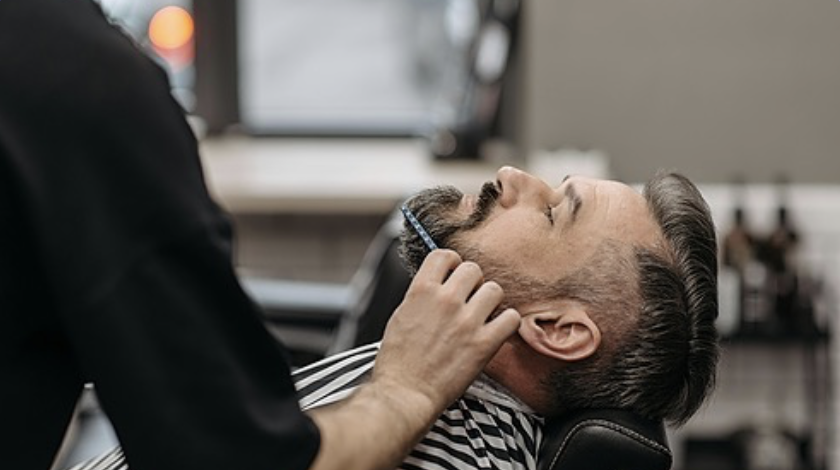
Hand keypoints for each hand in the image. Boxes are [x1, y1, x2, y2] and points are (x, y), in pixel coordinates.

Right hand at [373, 249, 520, 412]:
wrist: (404, 394)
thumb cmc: (398, 361)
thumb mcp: (401, 315)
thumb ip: (422, 296)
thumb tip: (439, 284)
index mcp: (421, 291)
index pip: (445, 255)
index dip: (452, 263)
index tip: (454, 272)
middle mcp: (445, 300)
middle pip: (474, 270)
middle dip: (473, 283)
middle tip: (469, 299)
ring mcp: (467, 321)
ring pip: (495, 290)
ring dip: (490, 302)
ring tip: (482, 316)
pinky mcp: (484, 344)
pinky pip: (512, 318)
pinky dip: (506, 323)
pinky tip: (495, 331)